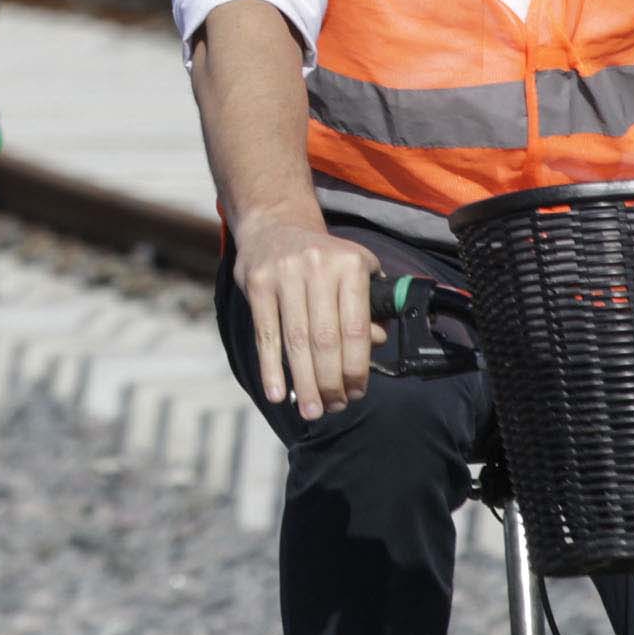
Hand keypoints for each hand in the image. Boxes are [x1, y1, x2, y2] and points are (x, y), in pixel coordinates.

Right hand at [231, 215, 385, 422]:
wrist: (276, 224)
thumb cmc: (323, 259)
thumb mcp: (354, 272)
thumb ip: (368, 308)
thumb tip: (376, 344)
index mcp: (350, 265)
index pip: (356, 328)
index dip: (357, 367)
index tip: (357, 392)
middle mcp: (318, 267)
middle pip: (325, 339)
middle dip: (330, 382)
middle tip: (333, 408)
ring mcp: (284, 273)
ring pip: (295, 340)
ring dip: (303, 382)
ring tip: (310, 411)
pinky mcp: (256, 282)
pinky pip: (265, 333)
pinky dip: (270, 368)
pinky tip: (276, 393)